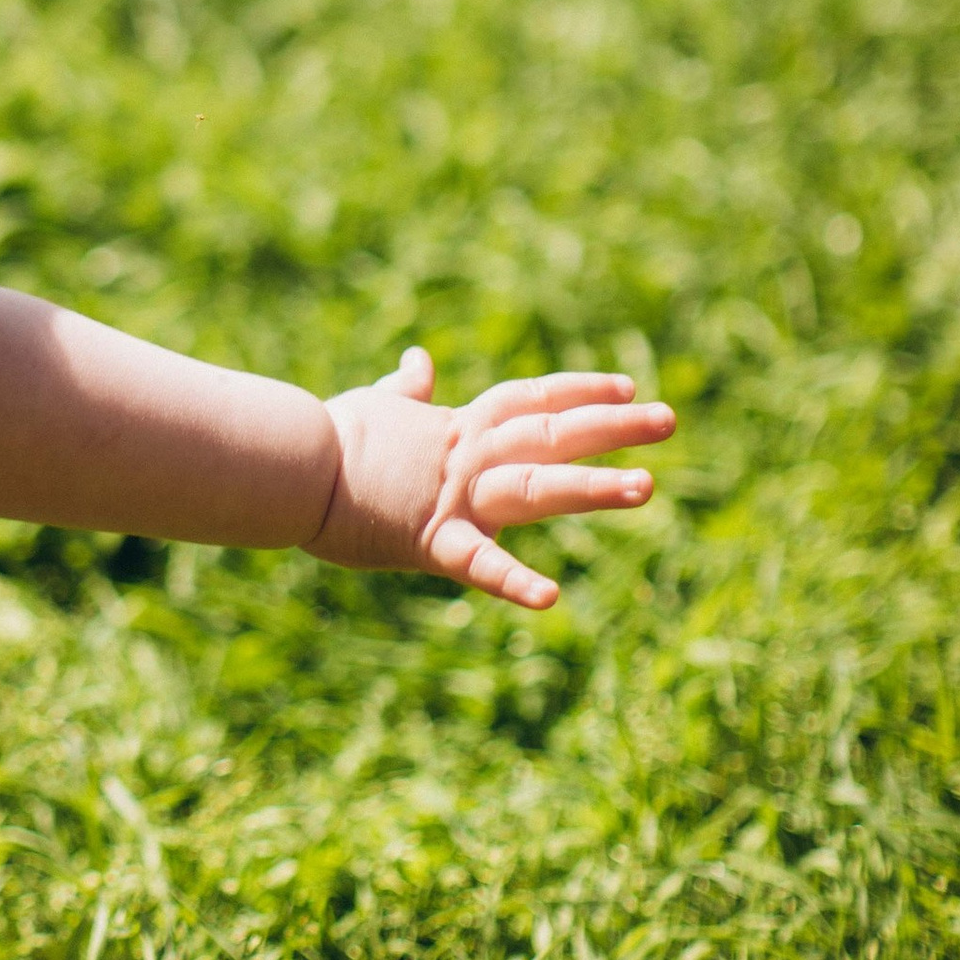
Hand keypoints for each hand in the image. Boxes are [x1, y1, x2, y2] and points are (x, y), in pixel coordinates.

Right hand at [314, 347, 674, 610]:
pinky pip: (478, 565)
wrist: (289, 464)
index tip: (627, 389)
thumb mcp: (376, 406)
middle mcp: (467, 455)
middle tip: (670, 421)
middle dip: (613, 427)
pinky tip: (552, 598)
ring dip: (591, 486)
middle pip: (550, 433)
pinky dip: (514, 581)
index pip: (529, 400)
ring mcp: (454, 497)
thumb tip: (418, 361)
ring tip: (647, 487)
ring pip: (534, 486)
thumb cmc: (327, 437)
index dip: (579, 393)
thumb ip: (406, 389)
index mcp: (457, 427)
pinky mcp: (431, 541)